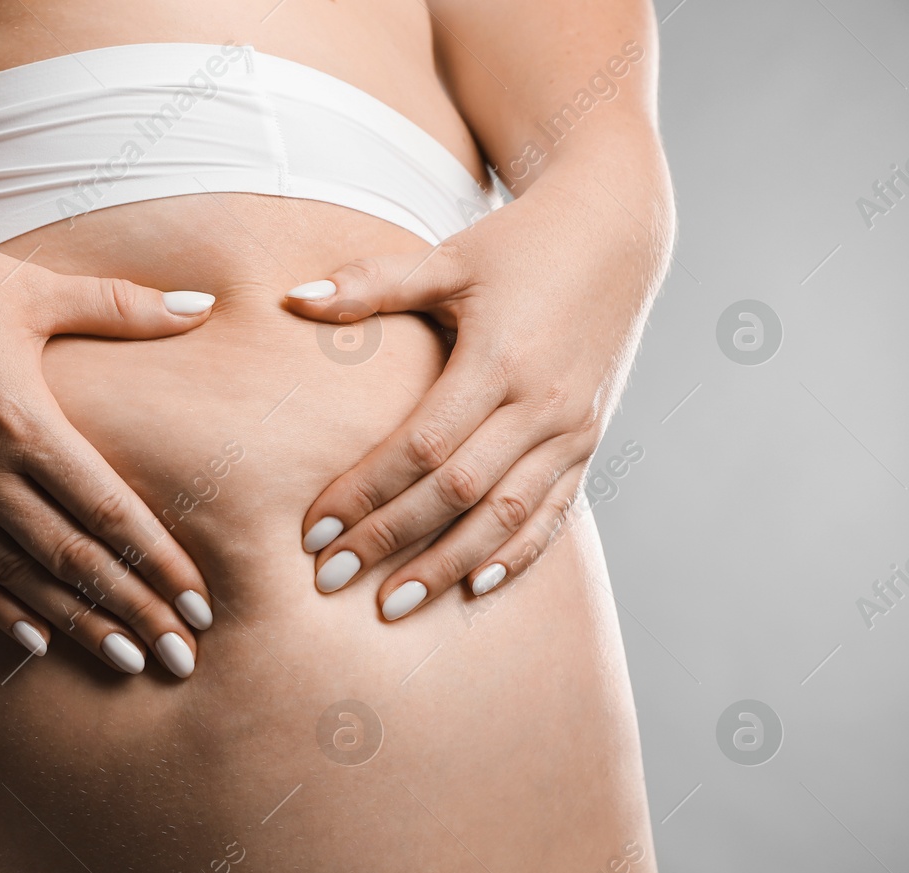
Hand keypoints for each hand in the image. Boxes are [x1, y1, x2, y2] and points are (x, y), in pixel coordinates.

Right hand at [0, 217, 218, 676]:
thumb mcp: (36, 289)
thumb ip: (123, 308)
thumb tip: (203, 306)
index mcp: (21, 421)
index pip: (107, 513)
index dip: (158, 563)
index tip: (200, 606)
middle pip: (72, 560)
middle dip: (133, 612)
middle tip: (182, 659)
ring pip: (19, 578)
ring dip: (76, 624)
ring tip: (125, 662)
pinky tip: (35, 644)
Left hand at [283, 176, 670, 618]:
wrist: (617, 230)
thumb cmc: (519, 243)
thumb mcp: (448, 257)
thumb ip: (370, 283)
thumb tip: (291, 297)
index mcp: (501, 360)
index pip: (420, 447)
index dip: (365, 492)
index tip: (313, 529)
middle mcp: (543, 404)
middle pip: (458, 493)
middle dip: (391, 541)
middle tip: (329, 579)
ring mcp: (573, 429)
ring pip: (506, 517)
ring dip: (446, 565)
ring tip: (390, 606)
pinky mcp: (590, 441)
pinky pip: (554, 513)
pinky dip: (516, 555)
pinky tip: (473, 588)